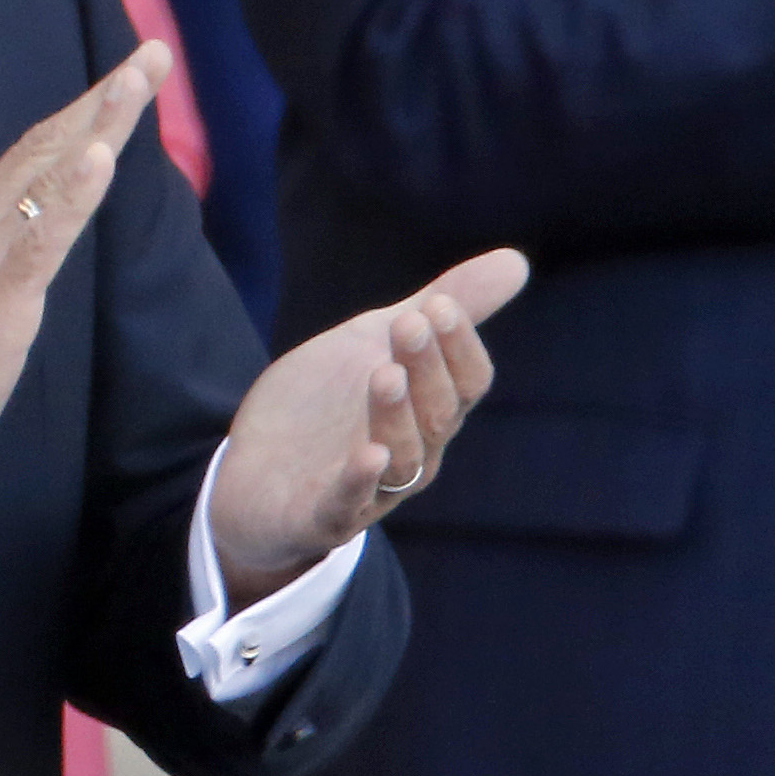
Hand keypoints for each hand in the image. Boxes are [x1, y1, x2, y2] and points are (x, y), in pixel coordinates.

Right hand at [0, 44, 168, 501]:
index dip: (84, 110)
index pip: (33, 151)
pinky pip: (41, 239)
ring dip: (96, 124)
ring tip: (135, 79)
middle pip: (46, 146)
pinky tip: (99, 160)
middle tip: (154, 53)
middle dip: (104, 98)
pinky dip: (73, 195)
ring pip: (47, 177)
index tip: (130, 74)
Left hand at [208, 249, 530, 604]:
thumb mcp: (375, 345)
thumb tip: (517, 260)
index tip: (439, 304)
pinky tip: (368, 456)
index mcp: (429, 413)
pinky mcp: (321, 515)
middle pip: (436, 415)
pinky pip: (347, 505)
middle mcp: (413, 454)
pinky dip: (359, 482)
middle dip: (426, 369)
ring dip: (395, 415)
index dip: (458, 346)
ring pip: (402, 457)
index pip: (464, 384)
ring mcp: (370, 490)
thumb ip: (439, 309)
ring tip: (385, 374)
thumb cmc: (328, 407)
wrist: (257, 478)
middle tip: (409, 323)